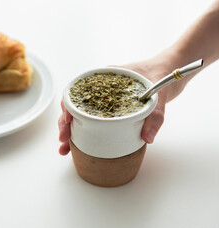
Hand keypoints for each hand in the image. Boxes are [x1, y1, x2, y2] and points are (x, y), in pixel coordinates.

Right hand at [58, 50, 189, 155]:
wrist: (174, 68)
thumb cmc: (164, 73)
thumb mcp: (160, 94)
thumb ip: (155, 116)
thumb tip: (147, 138)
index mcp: (105, 78)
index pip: (77, 92)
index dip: (67, 108)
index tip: (66, 123)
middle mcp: (101, 88)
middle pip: (74, 106)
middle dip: (65, 124)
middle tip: (63, 141)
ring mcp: (104, 98)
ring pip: (81, 114)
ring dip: (71, 131)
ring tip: (65, 148)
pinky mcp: (111, 108)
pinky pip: (94, 119)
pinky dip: (84, 131)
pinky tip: (78, 144)